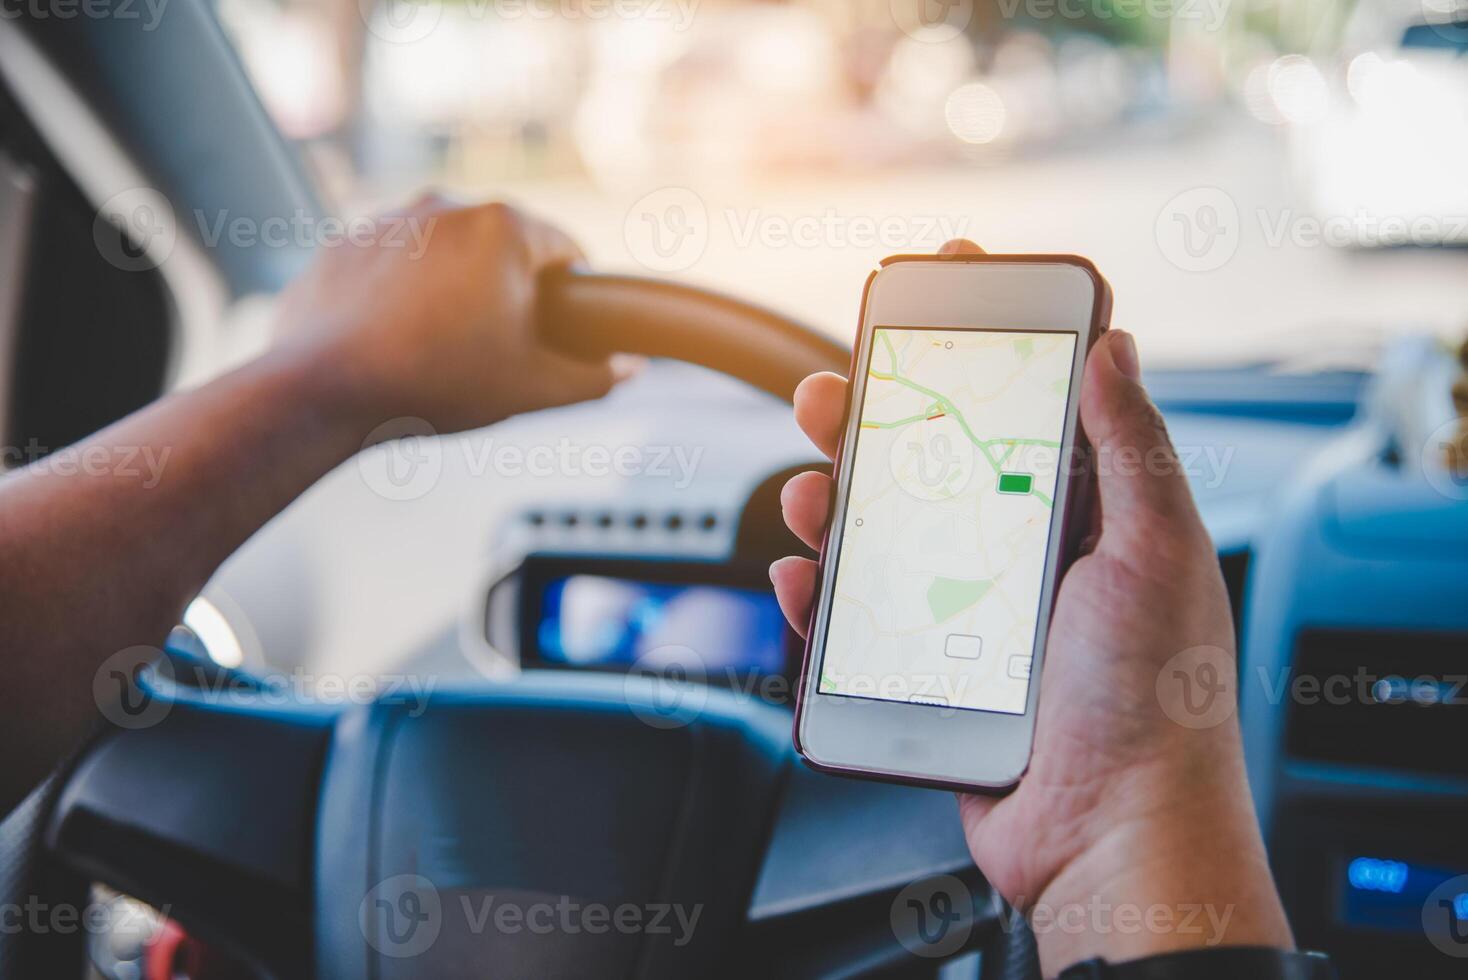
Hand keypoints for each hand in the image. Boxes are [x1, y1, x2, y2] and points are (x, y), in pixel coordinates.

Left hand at [274, 194, 630, 434]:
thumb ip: (593, 378)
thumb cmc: (433, 384)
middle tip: (500, 351)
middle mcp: (445, 206)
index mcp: (503, 228)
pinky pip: (392, 266)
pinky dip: (402, 296)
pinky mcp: (342, 244)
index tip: (563, 334)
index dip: (574, 297)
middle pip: (503, 248)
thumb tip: (631, 370)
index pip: (566, 251)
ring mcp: (387, 220)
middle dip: (509, 293)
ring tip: (441, 350)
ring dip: (454, 291)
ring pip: (445, 255)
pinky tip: (396, 342)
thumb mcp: (531, 389)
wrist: (321, 391)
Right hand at [769, 241, 1291, 969]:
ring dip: (831, 502)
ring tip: (808, 494)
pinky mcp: (925, 669)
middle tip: (826, 391)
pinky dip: (821, 595)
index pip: (1020, 406)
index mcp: (1081, 515)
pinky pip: (857, 618)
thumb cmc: (1156, 700)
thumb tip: (1114, 346)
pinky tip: (805, 579)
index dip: (976, 345)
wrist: (1111, 834)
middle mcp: (1020, 554)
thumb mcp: (1158, 550)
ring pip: (879, 536)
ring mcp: (966, 612)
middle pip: (929, 463)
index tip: (936, 289)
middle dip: (871, 418)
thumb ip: (1130, 445)